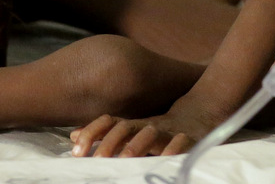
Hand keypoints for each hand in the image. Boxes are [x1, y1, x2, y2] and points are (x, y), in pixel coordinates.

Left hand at [71, 110, 211, 156]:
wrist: (202, 115)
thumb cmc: (161, 130)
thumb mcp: (133, 132)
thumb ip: (105, 135)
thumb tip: (72, 136)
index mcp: (134, 124)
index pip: (109, 122)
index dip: (92, 133)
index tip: (76, 151)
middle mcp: (148, 125)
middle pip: (125, 129)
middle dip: (109, 143)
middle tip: (96, 159)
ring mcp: (169, 130)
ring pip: (150, 134)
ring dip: (136, 145)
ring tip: (125, 159)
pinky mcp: (190, 138)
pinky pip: (182, 142)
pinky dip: (174, 149)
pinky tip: (165, 159)